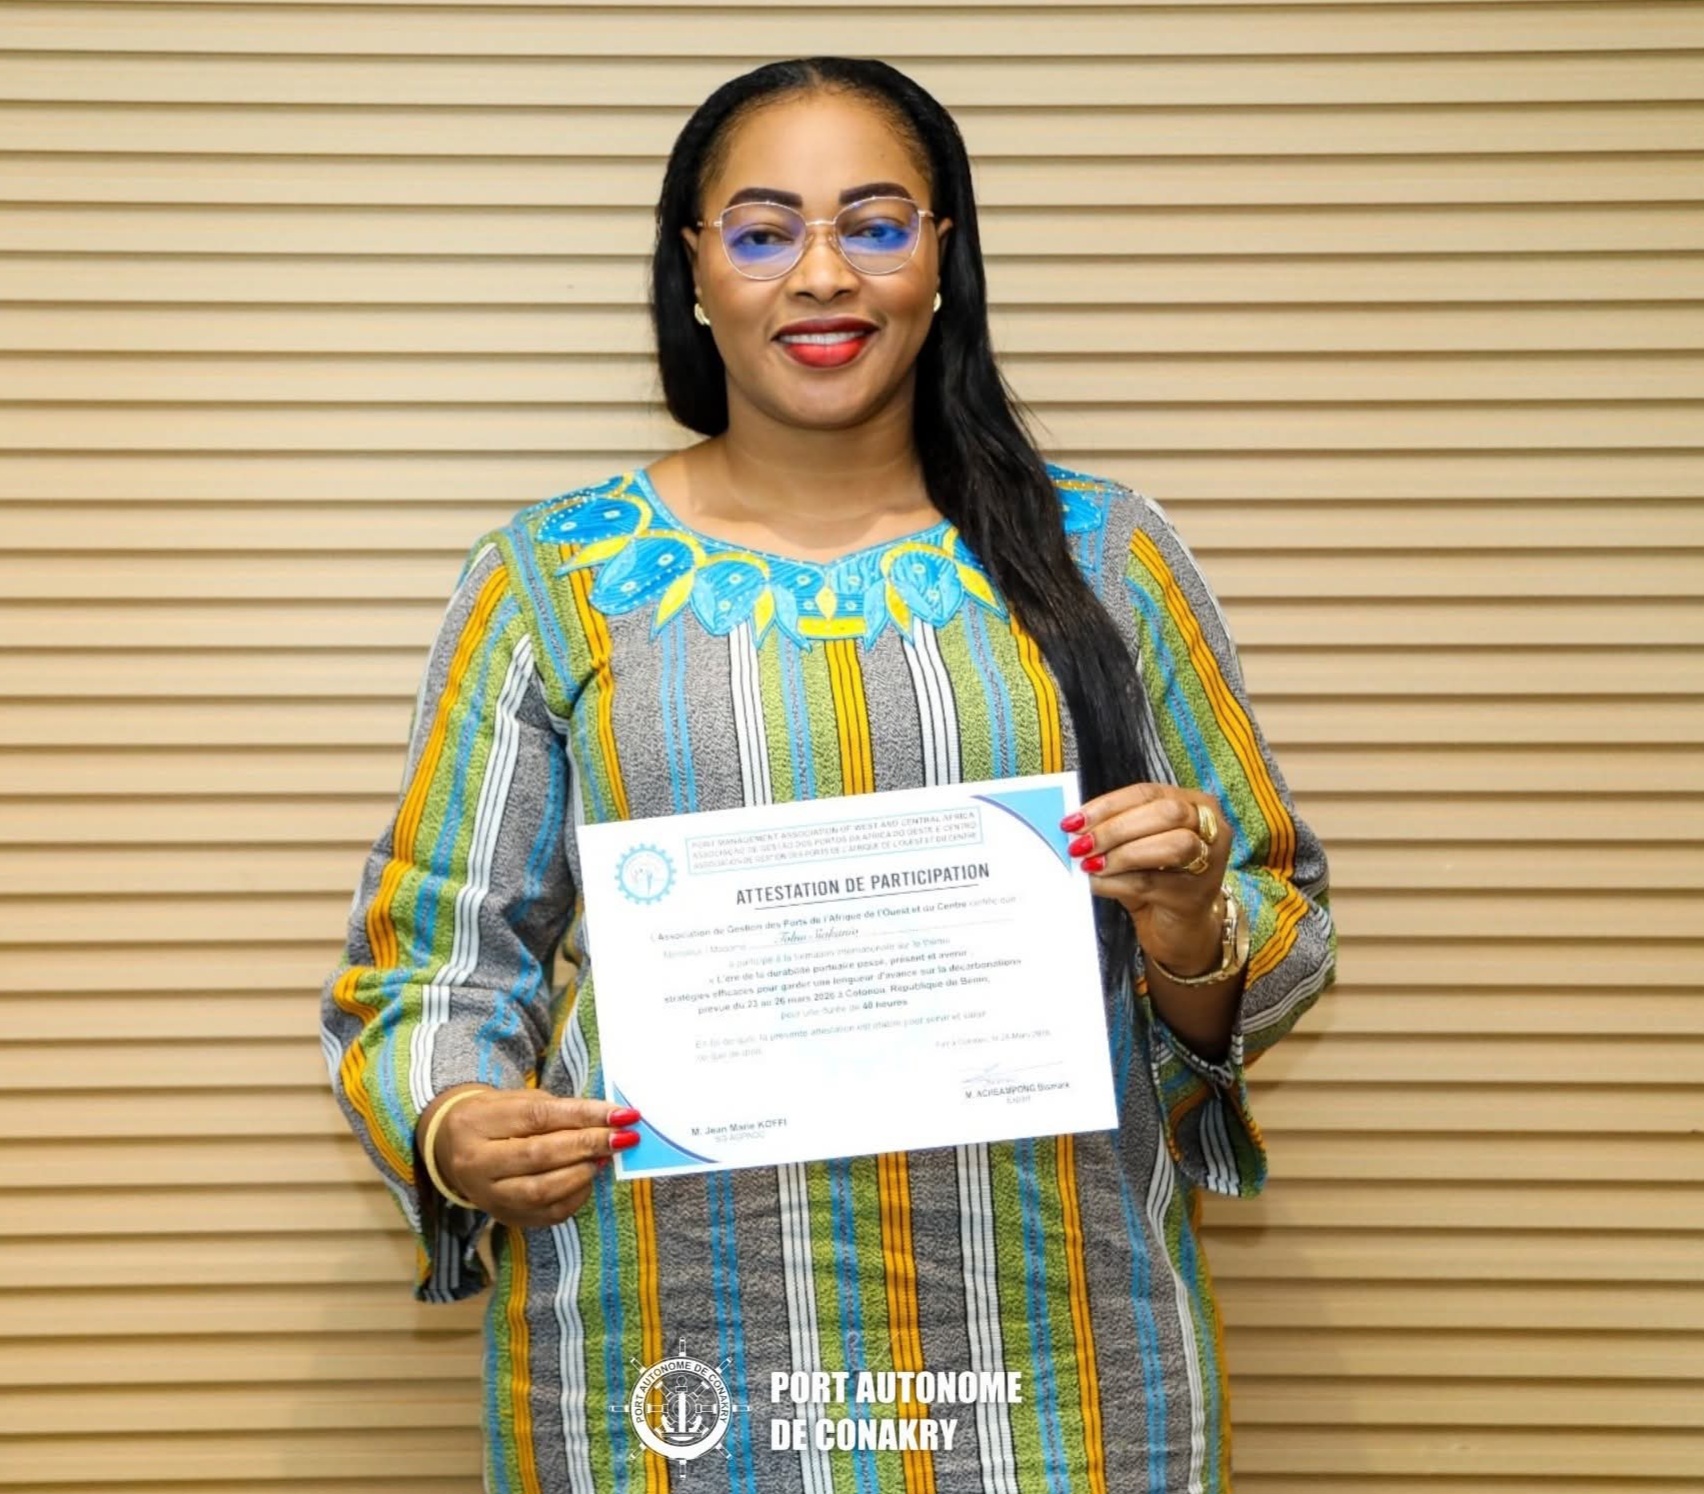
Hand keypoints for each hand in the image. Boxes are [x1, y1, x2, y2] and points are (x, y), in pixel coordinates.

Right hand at [417, 1085, 642, 1229]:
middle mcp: (475, 1163)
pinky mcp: (503, 1217)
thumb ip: (559, 1111)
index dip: (584, 1116)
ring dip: (583, 1173)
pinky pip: (547, 1214)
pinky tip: (588, 1177)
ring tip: (605, 1156)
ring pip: (542, 1190)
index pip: (539, 1117)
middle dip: (588, 1145)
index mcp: (476, 1123)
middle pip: (539, 1155)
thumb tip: (609, 1120)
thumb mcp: (519, 1100)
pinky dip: (576, 1196)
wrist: (453, 1146)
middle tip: (623, 1137)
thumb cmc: (496, 1117)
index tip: (622, 1114)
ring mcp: (486, 1196)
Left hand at [1061, 783, 1229, 975]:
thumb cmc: (1157, 878)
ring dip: (1122, 854)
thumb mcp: (1136, 846)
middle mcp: (1211, 828)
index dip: (1108, 805)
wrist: (1180, 927)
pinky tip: (1097, 883)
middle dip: (1116, 828)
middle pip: (1166, 814)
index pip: (1148, 793)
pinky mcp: (1195, 896)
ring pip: (1170, 846)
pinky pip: (1152, 882)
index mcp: (1194, 804)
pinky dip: (1117, 882)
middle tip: (1081, 843)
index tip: (1075, 819)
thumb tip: (1075, 828)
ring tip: (1090, 864)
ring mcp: (1209, 863)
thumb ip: (1113, 831)